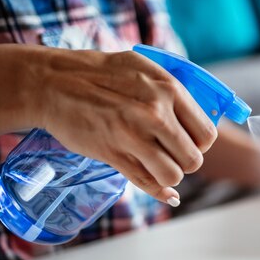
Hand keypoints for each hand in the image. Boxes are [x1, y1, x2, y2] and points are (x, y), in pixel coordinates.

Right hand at [31, 48, 217, 204]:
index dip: (198, 144)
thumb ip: (172, 93)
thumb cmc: (99, 73)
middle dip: (184, 162)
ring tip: (157, 164)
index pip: (206, 134)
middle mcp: (155, 113)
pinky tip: (162, 191)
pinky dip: (158, 191)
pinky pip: (147, 183)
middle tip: (169, 154)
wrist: (52, 82)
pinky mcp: (113, 154)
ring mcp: (133, 135)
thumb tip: (197, 120)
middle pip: (193, 159)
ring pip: (173, 176)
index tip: (185, 142)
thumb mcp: (144, 68)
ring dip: (168, 175)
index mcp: (169, 89)